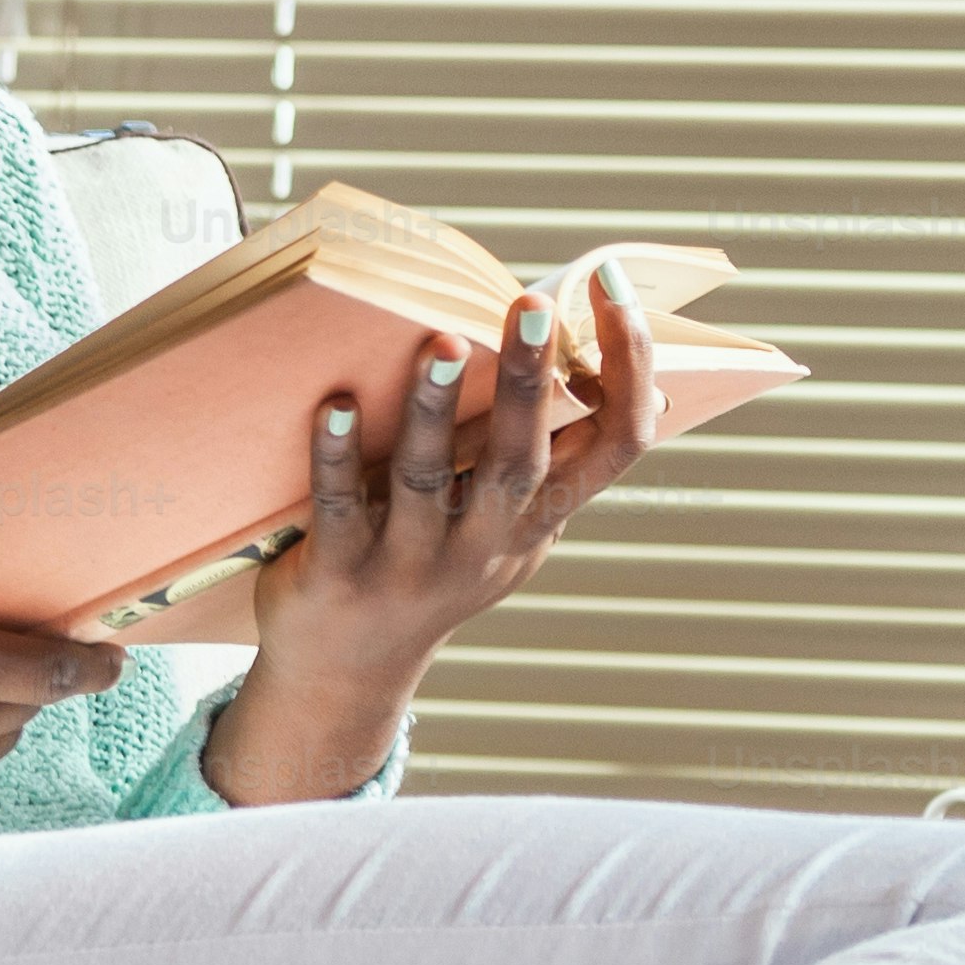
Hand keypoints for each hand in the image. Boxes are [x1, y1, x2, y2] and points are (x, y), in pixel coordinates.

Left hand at [201, 263, 667, 803]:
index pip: (616, 446)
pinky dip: (336, 454)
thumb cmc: (431, 568)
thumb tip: (563, 340)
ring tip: (440, 345)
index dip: (631, 369)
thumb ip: (532, 457)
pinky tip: (333, 404)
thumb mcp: (501, 527)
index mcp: (538, 520)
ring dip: (434, 411)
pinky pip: (339, 507)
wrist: (348, 673)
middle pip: (522, 461)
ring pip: (428, 481)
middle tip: (532, 305)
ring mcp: (412, 565)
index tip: (614, 290)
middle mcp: (485, 546)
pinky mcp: (342, 574)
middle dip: (531, 384)